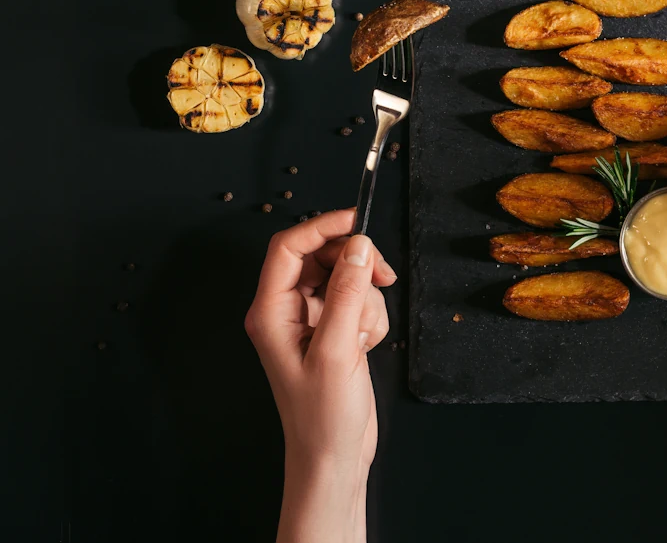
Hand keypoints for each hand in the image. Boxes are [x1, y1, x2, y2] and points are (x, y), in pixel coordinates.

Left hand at [244, 210, 395, 542]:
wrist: (333, 457)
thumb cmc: (323, 416)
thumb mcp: (336, 350)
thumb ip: (347, 293)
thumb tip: (359, 246)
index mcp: (270, 311)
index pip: (289, 247)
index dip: (323, 227)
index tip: (360, 223)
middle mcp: (287, 310)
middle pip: (321, 256)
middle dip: (355, 265)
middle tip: (382, 277)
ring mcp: (311, 321)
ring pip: (346, 278)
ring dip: (367, 297)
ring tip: (365, 335)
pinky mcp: (333, 331)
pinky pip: (358, 301)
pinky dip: (371, 315)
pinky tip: (367, 344)